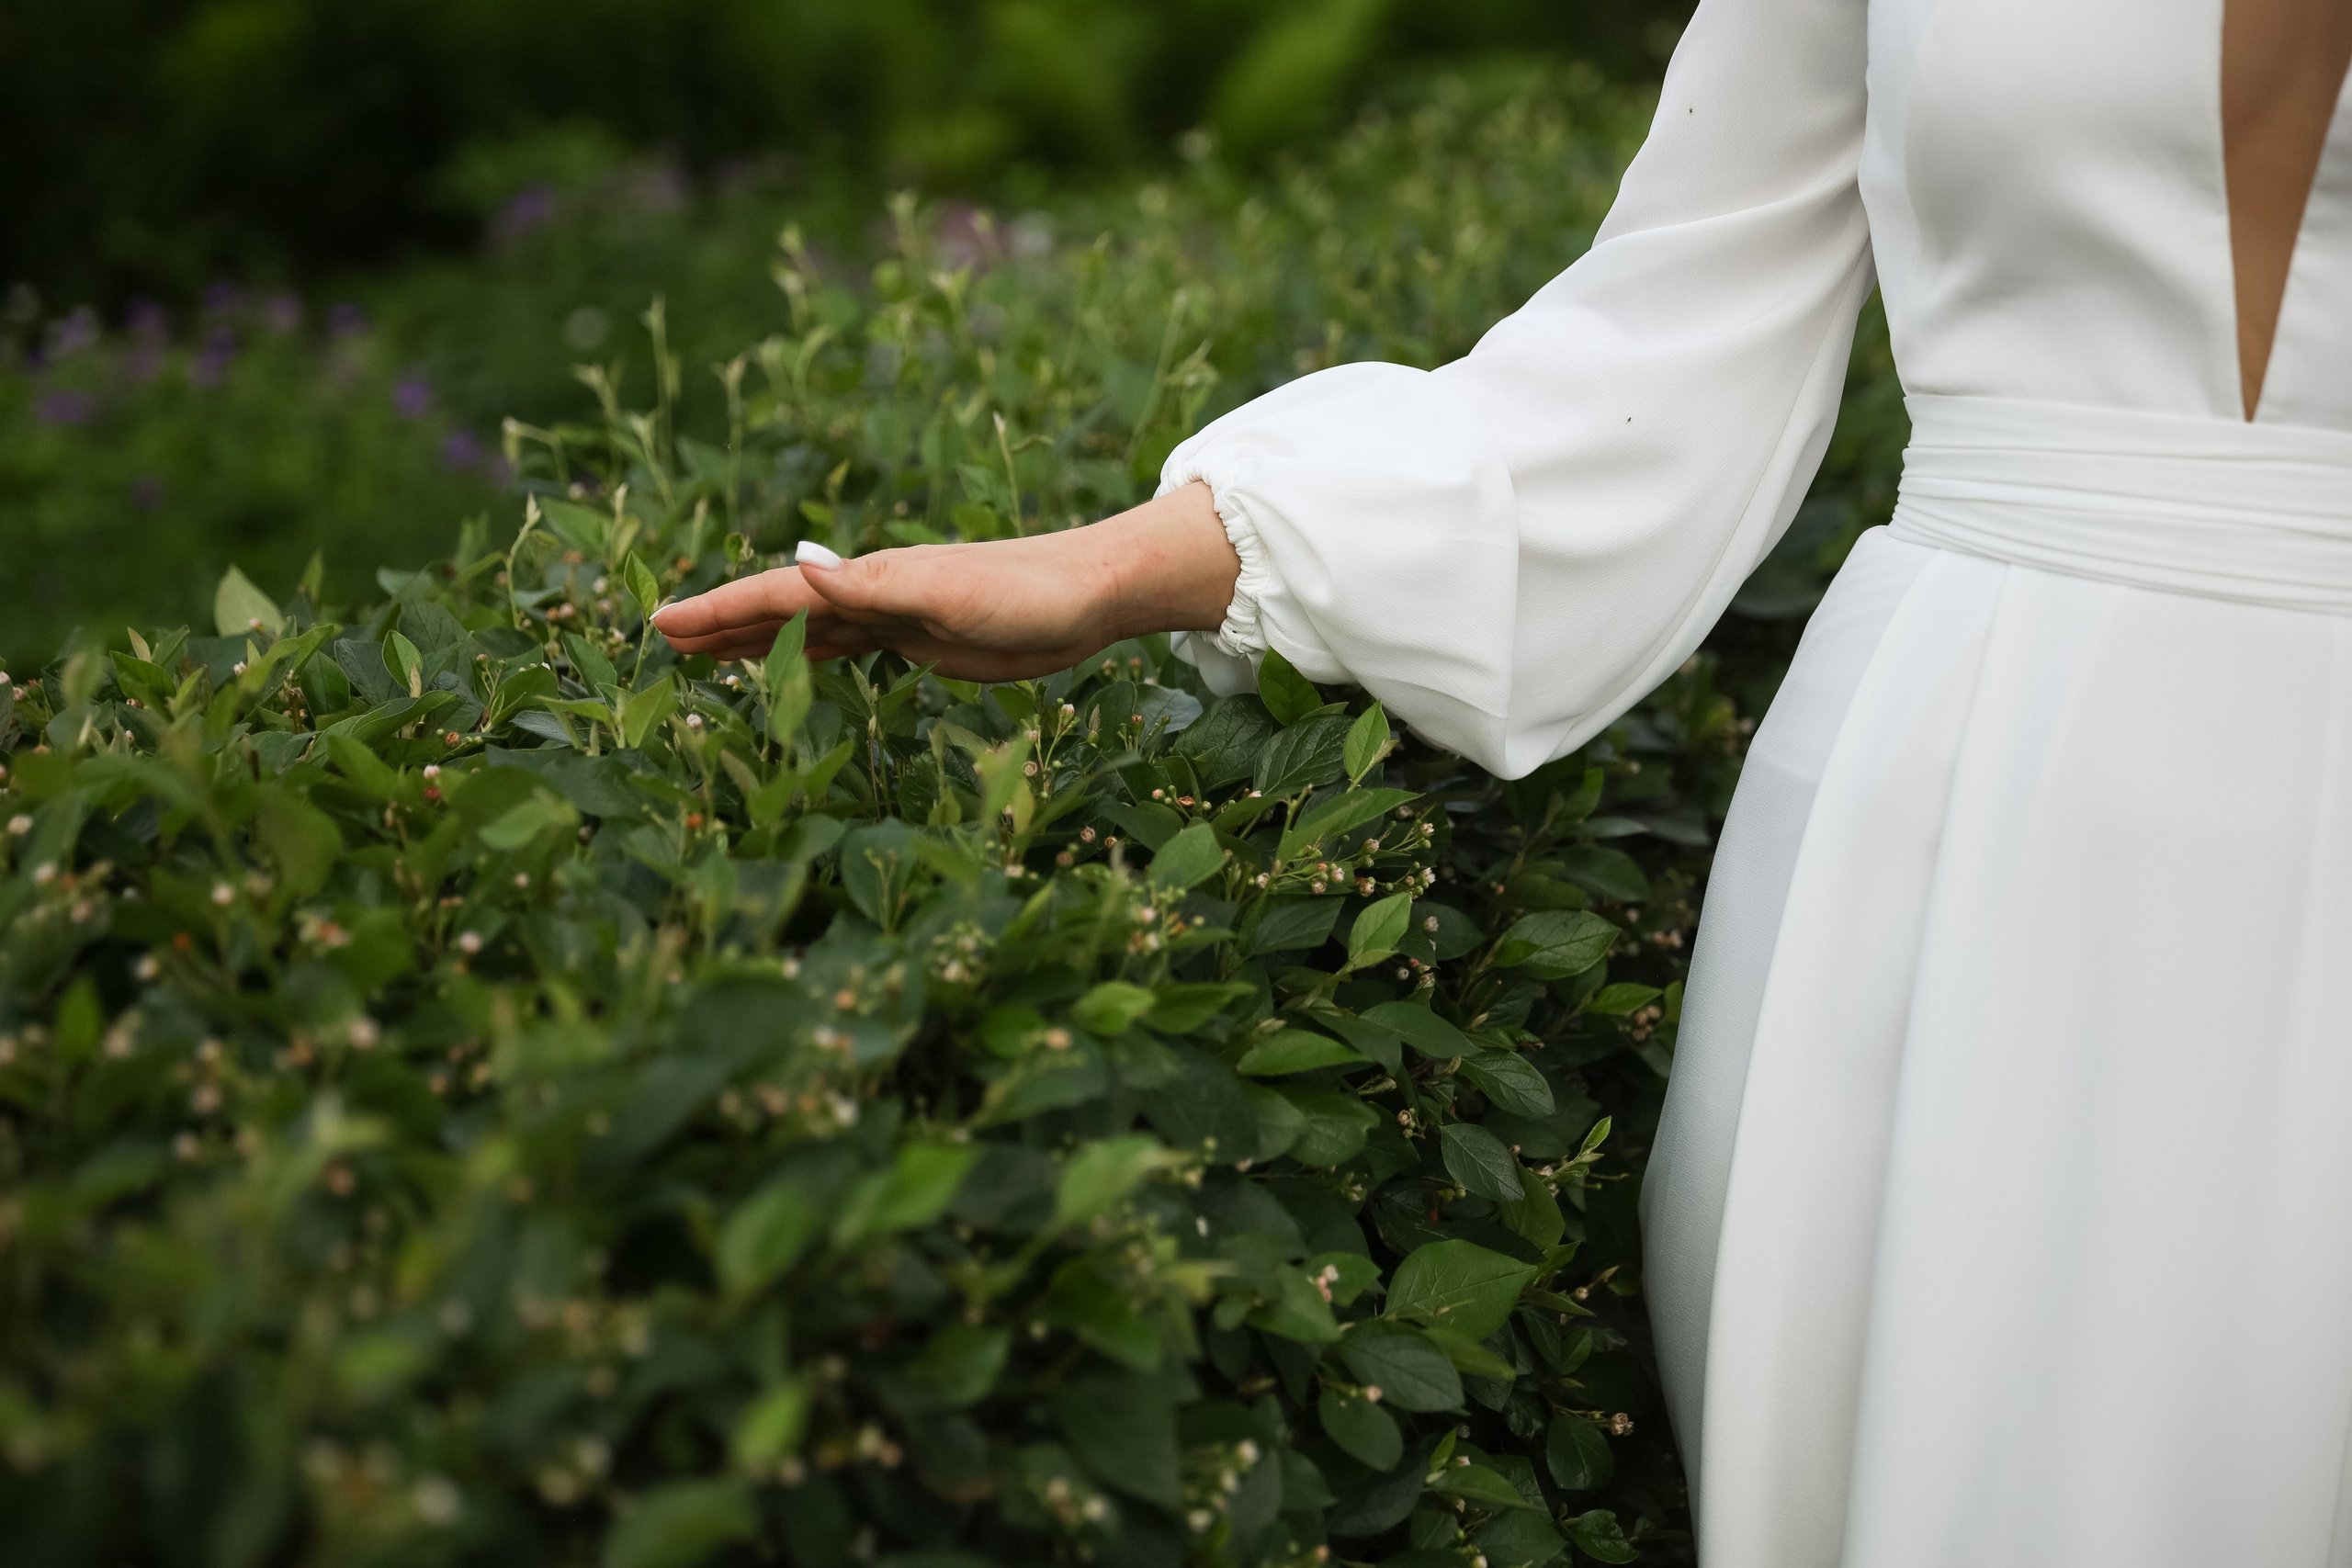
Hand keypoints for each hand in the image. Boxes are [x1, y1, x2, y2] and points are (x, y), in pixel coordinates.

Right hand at [651, 482, 1238, 680]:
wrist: (1090, 594)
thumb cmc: (1026, 590)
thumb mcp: (946, 593)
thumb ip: (874, 587)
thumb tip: (801, 567)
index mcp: (870, 580)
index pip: (776, 597)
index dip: (718, 609)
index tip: (662, 622)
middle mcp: (873, 592)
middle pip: (780, 611)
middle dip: (721, 623)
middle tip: (661, 639)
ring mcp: (895, 616)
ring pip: (808, 630)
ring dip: (757, 640)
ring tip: (705, 654)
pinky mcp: (922, 639)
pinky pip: (846, 646)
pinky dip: (808, 653)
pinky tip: (792, 663)